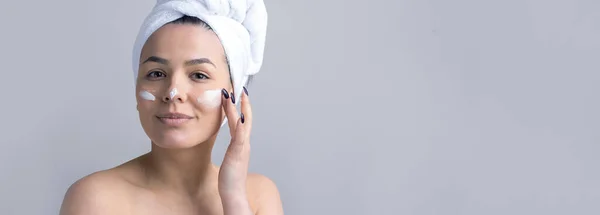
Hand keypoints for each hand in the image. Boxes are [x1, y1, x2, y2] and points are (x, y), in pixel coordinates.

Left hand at [218, 87, 252, 213]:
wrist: (234, 193)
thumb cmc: (230, 179)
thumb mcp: (232, 159)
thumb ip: (234, 149)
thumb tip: (233, 144)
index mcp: (241, 144)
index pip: (242, 121)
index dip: (240, 108)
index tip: (237, 95)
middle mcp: (244, 143)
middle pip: (245, 118)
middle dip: (242, 103)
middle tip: (239, 89)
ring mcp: (242, 147)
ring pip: (242, 123)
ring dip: (238, 109)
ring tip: (234, 96)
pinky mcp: (238, 153)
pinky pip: (240, 136)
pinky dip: (241, 125)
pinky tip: (239, 116)